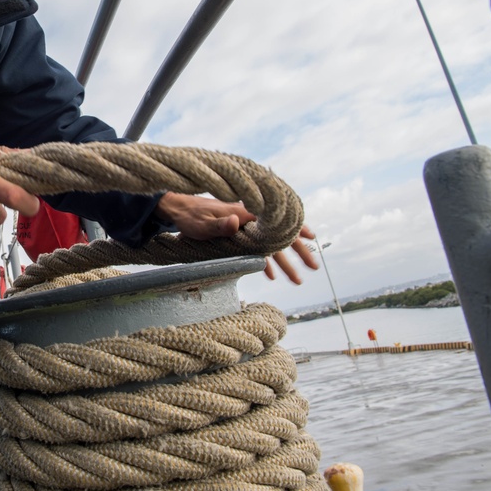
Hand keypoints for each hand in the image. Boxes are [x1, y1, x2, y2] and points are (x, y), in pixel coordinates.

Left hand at [155, 193, 318, 284]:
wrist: (176, 210)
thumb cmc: (189, 217)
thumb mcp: (202, 224)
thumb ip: (220, 225)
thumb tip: (237, 221)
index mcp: (245, 213)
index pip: (277, 223)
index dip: (296, 231)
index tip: (312, 239)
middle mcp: (248, 218)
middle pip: (279, 236)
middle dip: (298, 252)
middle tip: (314, 268)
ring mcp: (244, 226)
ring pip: (269, 245)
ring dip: (284, 262)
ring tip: (298, 280)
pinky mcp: (236, 233)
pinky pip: (256, 248)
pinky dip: (265, 260)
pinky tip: (271, 274)